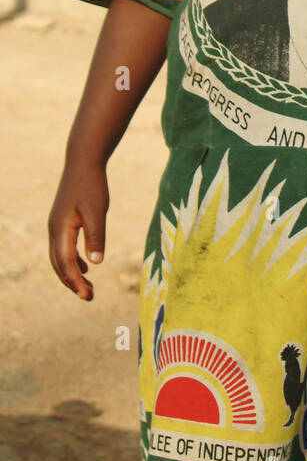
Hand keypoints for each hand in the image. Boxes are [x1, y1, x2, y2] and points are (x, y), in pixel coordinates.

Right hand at [48, 161, 109, 300]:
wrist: (83, 163)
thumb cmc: (92, 185)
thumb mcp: (98, 211)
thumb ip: (96, 236)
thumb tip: (96, 263)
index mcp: (61, 229)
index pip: (66, 263)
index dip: (76, 281)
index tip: (87, 297)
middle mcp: (54, 230)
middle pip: (59, 264)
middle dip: (72, 283)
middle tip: (89, 298)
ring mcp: (56, 226)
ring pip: (59, 258)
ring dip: (72, 274)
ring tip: (88, 288)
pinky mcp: (62, 222)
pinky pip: (63, 248)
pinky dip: (72, 261)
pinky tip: (86, 266)